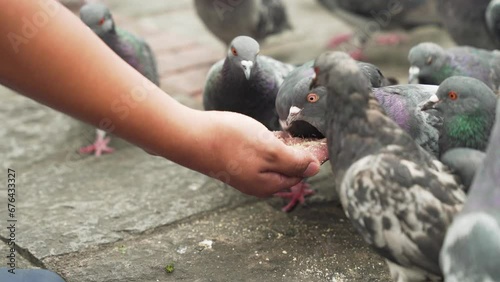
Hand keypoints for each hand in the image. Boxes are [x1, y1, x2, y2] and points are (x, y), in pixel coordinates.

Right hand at [205, 111, 320, 196]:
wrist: (190, 137)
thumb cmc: (230, 142)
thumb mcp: (268, 150)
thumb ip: (293, 161)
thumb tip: (314, 169)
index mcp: (269, 185)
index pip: (300, 174)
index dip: (312, 157)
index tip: (321, 139)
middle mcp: (258, 184)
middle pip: (286, 169)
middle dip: (298, 154)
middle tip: (307, 132)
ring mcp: (245, 173)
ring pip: (272, 162)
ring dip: (283, 149)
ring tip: (290, 131)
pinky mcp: (234, 162)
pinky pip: (258, 157)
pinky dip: (267, 146)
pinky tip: (268, 133)